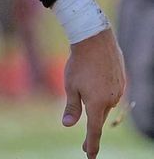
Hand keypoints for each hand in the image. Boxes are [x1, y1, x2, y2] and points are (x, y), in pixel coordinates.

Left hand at [62, 29, 125, 158]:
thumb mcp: (70, 86)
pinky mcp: (121, 81)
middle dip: (91, 126)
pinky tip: (95, 80)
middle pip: (98, 117)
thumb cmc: (79, 63)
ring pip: (104, 104)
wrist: (95, 40)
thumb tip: (67, 125)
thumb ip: (71, 107)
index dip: (92, 145)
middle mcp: (110, 100)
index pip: (94, 130)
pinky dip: (101, 92)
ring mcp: (118, 90)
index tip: (90, 157)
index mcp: (97, 103)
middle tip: (85, 146)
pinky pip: (110, 93)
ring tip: (84, 84)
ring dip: (95, 102)